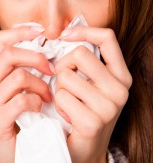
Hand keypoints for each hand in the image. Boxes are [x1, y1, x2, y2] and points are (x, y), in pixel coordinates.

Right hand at [0, 25, 52, 162]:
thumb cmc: (23, 114)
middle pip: (9, 54)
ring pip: (19, 77)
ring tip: (49, 95)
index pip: (1, 40)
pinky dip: (37, 102)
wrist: (15, 149)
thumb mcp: (24, 86)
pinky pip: (21, 100)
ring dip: (41, 85)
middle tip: (52, 69)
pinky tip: (41, 107)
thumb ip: (28, 67)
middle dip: (36, 57)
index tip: (41, 31)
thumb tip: (47, 44)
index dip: (21, 31)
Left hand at [54, 27, 131, 162]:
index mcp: (121, 76)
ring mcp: (108, 106)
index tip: (64, 35)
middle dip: (64, 65)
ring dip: (59, 87)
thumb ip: (85, 63)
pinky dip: (58, 104)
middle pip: (80, 54)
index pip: (107, 38)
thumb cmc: (84, 110)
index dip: (84, 31)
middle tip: (64, 80)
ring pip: (66, 76)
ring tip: (68, 101)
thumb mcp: (92, 84)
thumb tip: (63, 35)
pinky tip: (67, 114)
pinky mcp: (92, 121)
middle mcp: (119, 89)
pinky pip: (61, 96)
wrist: (86, 147)